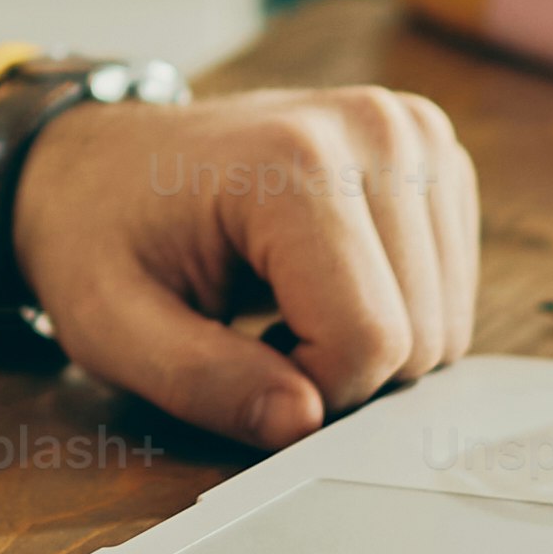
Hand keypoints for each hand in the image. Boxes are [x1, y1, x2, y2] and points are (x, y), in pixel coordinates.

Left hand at [13, 88, 480, 450]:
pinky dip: (394, 306)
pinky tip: (324, 275)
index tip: (241, 356)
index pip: (369, 340)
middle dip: (340, 366)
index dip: (309, 388)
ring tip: (287, 297)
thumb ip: (202, 381)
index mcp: (292, 160)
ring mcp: (412, 132)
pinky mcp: (433, 151)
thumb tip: (304, 423)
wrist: (103, 161)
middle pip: (421, 337)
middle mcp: (374, 130)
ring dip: (370, 339)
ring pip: (446, 321)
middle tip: (260, 327)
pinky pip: (451, 290)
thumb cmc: (101, 237)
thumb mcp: (113, 326)